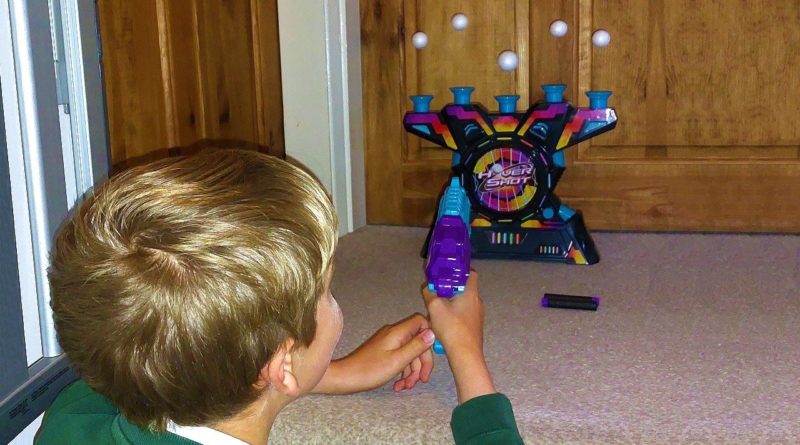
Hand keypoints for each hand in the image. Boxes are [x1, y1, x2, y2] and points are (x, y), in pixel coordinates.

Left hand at [312, 313, 434, 394]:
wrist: (345, 377)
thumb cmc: (370, 370)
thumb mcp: (398, 360)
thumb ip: (416, 346)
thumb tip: (432, 333)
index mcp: (398, 332)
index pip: (421, 322)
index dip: (430, 337)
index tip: (431, 356)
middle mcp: (394, 334)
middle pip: (418, 341)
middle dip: (421, 362)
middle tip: (421, 380)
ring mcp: (388, 343)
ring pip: (409, 353)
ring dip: (411, 371)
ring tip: (406, 387)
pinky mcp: (384, 352)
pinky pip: (400, 358)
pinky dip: (402, 371)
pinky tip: (398, 385)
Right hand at [422, 271, 483, 357]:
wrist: (465, 354)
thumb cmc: (452, 327)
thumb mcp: (434, 306)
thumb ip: (429, 293)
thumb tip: (427, 287)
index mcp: (471, 292)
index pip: (470, 273)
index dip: (459, 270)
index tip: (446, 272)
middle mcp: (477, 301)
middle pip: (464, 288)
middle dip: (450, 288)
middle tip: (437, 291)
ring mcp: (478, 315)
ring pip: (463, 302)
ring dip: (451, 302)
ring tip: (437, 308)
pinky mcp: (475, 326)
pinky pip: (464, 314)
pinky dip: (454, 314)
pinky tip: (443, 321)